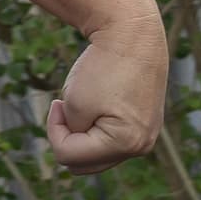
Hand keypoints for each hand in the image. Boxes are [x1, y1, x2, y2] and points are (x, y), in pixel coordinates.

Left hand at [44, 6, 167, 174]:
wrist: (132, 35)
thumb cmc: (102, 67)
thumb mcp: (75, 104)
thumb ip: (73, 137)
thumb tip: (75, 157)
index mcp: (126, 143)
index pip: (69, 155)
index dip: (54, 130)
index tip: (55, 102)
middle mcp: (142, 146)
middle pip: (84, 165)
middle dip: (68, 140)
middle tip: (65, 108)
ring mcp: (146, 138)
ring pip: (98, 156)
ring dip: (82, 135)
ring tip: (83, 105)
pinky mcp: (146, 126)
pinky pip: (111, 141)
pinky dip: (96, 129)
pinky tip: (96, 105)